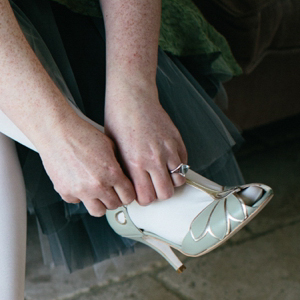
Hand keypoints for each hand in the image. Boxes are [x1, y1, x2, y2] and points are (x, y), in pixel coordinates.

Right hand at [36, 114, 135, 216]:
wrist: (56, 132)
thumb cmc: (80, 134)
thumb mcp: (109, 145)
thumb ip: (117, 164)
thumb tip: (123, 175)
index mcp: (111, 173)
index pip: (128, 196)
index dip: (128, 194)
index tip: (125, 192)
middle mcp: (97, 185)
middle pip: (114, 205)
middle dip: (115, 199)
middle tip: (111, 192)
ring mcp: (80, 191)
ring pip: (97, 211)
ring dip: (100, 204)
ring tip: (97, 194)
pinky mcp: (65, 192)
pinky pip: (77, 202)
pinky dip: (79, 196)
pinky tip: (79, 184)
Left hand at [104, 83, 186, 205]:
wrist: (132, 99)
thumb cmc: (118, 123)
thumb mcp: (115, 152)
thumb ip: (126, 173)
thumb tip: (132, 189)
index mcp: (135, 164)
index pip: (146, 197)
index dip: (144, 199)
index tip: (141, 194)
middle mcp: (153, 159)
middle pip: (165, 193)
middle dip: (158, 194)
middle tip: (153, 188)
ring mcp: (168, 149)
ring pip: (178, 181)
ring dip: (171, 182)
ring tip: (162, 176)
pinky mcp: (177, 140)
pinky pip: (184, 164)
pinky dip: (178, 167)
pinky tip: (167, 163)